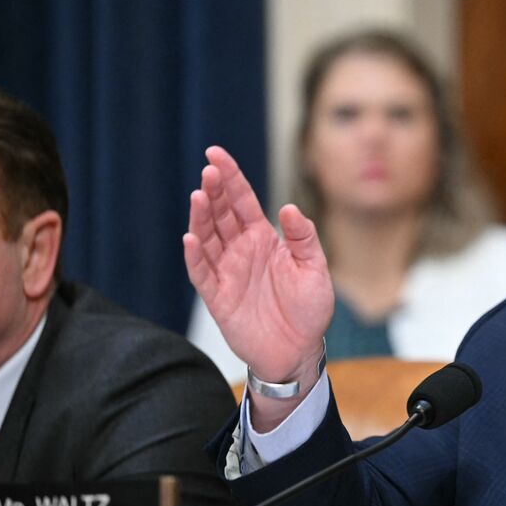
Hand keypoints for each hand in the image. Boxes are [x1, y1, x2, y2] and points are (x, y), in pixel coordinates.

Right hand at [183, 147, 333, 390]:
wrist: (298, 350)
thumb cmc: (309, 310)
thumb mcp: (315, 270)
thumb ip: (303, 238)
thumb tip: (288, 207)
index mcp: (264, 239)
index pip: (242, 201)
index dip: (230, 177)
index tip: (215, 155)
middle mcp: (241, 251)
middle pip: (222, 214)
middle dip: (215, 191)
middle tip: (209, 170)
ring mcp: (227, 272)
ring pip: (207, 238)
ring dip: (201, 218)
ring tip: (199, 196)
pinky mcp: (218, 296)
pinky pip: (202, 273)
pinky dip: (195, 256)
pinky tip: (190, 238)